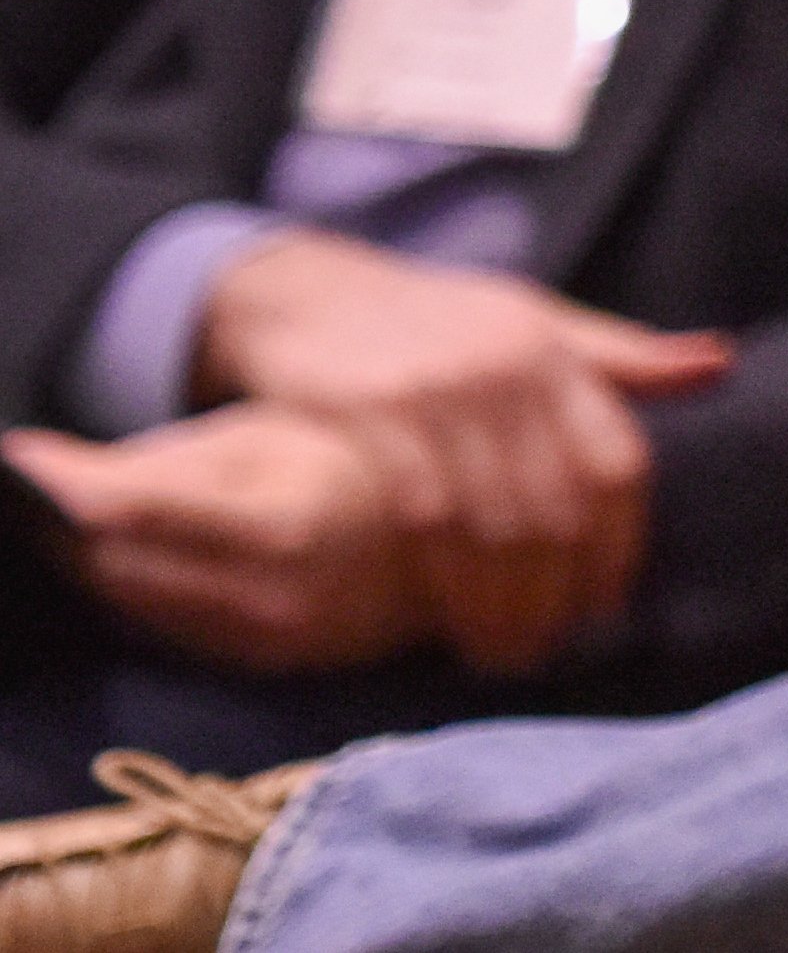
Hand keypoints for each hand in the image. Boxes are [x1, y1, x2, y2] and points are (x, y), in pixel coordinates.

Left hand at [4, 410, 428, 673]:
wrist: (433, 523)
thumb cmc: (334, 455)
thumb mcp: (248, 436)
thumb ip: (137, 463)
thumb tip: (22, 464)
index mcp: (278, 522)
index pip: (124, 514)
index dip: (59, 489)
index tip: (16, 463)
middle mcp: (272, 597)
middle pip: (112, 568)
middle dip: (65, 531)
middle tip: (38, 496)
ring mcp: (268, 641)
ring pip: (127, 606)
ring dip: (92, 565)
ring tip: (73, 525)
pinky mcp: (262, 666)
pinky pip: (162, 632)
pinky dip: (132, 595)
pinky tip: (126, 563)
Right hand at [190, 228, 728, 669]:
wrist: (308, 294)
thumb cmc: (440, 319)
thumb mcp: (537, 322)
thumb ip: (624, 357)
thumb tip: (725, 363)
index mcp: (558, 354)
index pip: (617, 464)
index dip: (620, 544)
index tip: (608, 605)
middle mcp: (509, 371)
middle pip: (558, 506)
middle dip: (558, 591)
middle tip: (551, 649)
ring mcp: (440, 392)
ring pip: (493, 522)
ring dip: (502, 603)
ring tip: (506, 655)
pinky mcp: (372, 413)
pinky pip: (423, 514)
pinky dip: (442, 578)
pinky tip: (447, 620)